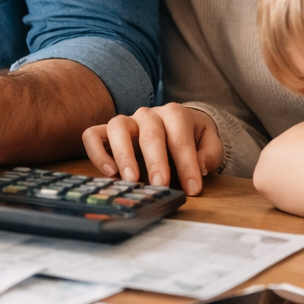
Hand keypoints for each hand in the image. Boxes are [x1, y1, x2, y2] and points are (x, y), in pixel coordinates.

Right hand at [81, 103, 222, 193]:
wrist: (176, 122)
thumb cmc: (192, 136)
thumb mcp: (210, 142)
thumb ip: (210, 154)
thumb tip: (199, 167)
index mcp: (175, 114)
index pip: (180, 140)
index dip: (187, 165)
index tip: (192, 189)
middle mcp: (148, 114)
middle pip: (150, 134)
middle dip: (156, 162)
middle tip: (161, 185)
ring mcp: (127, 121)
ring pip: (117, 128)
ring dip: (123, 154)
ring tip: (131, 179)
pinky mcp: (107, 131)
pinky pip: (93, 135)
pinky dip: (97, 152)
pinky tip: (109, 172)